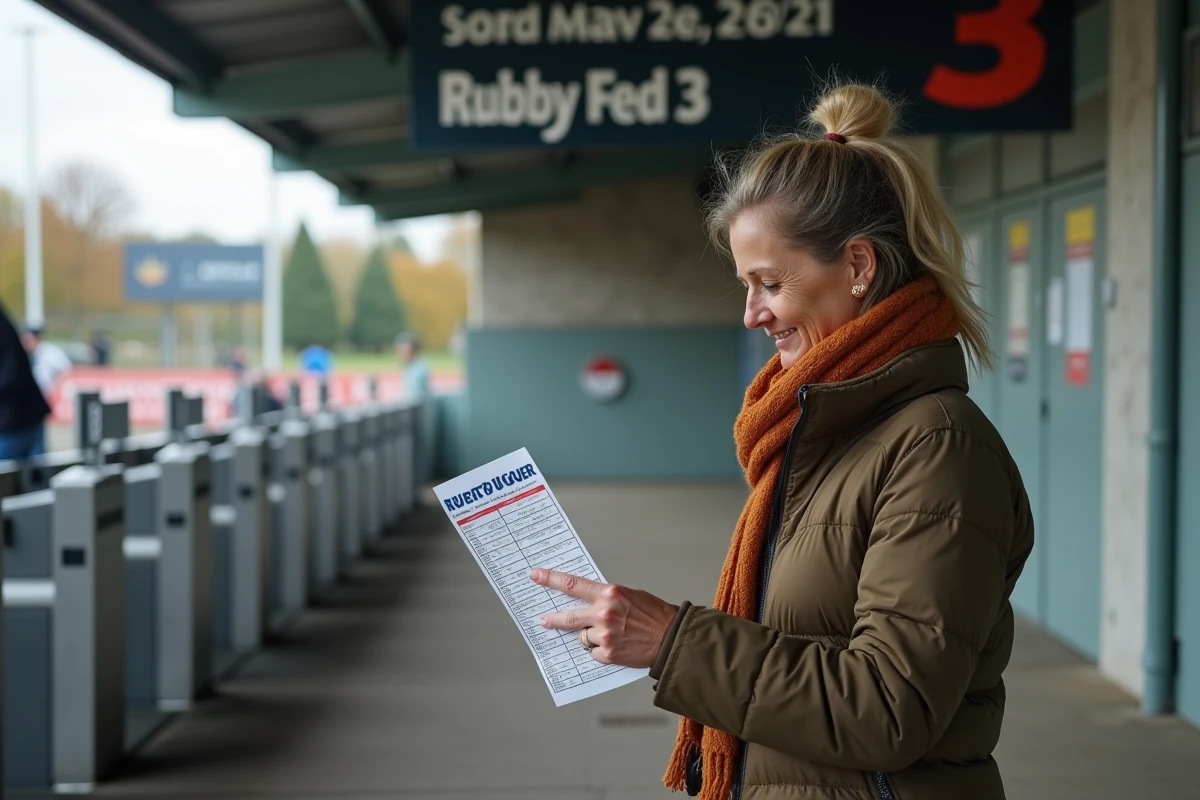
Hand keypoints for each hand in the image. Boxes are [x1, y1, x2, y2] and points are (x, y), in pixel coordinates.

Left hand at [531, 568, 678, 668]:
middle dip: (554, 619)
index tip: (537, 576)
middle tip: (544, 620)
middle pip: (569, 616)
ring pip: (583, 637)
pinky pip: (594, 652)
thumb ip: (606, 597)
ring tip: (610, 635)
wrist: (671, 638)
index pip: (572, 584)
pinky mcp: (608, 654)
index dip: (551, 580)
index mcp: (609, 593)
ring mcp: (605, 635)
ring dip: (591, 636)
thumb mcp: (629, 595)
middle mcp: (604, 613)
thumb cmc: (654, 614)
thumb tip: (588, 600)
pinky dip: (602, 650)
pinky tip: (617, 646)